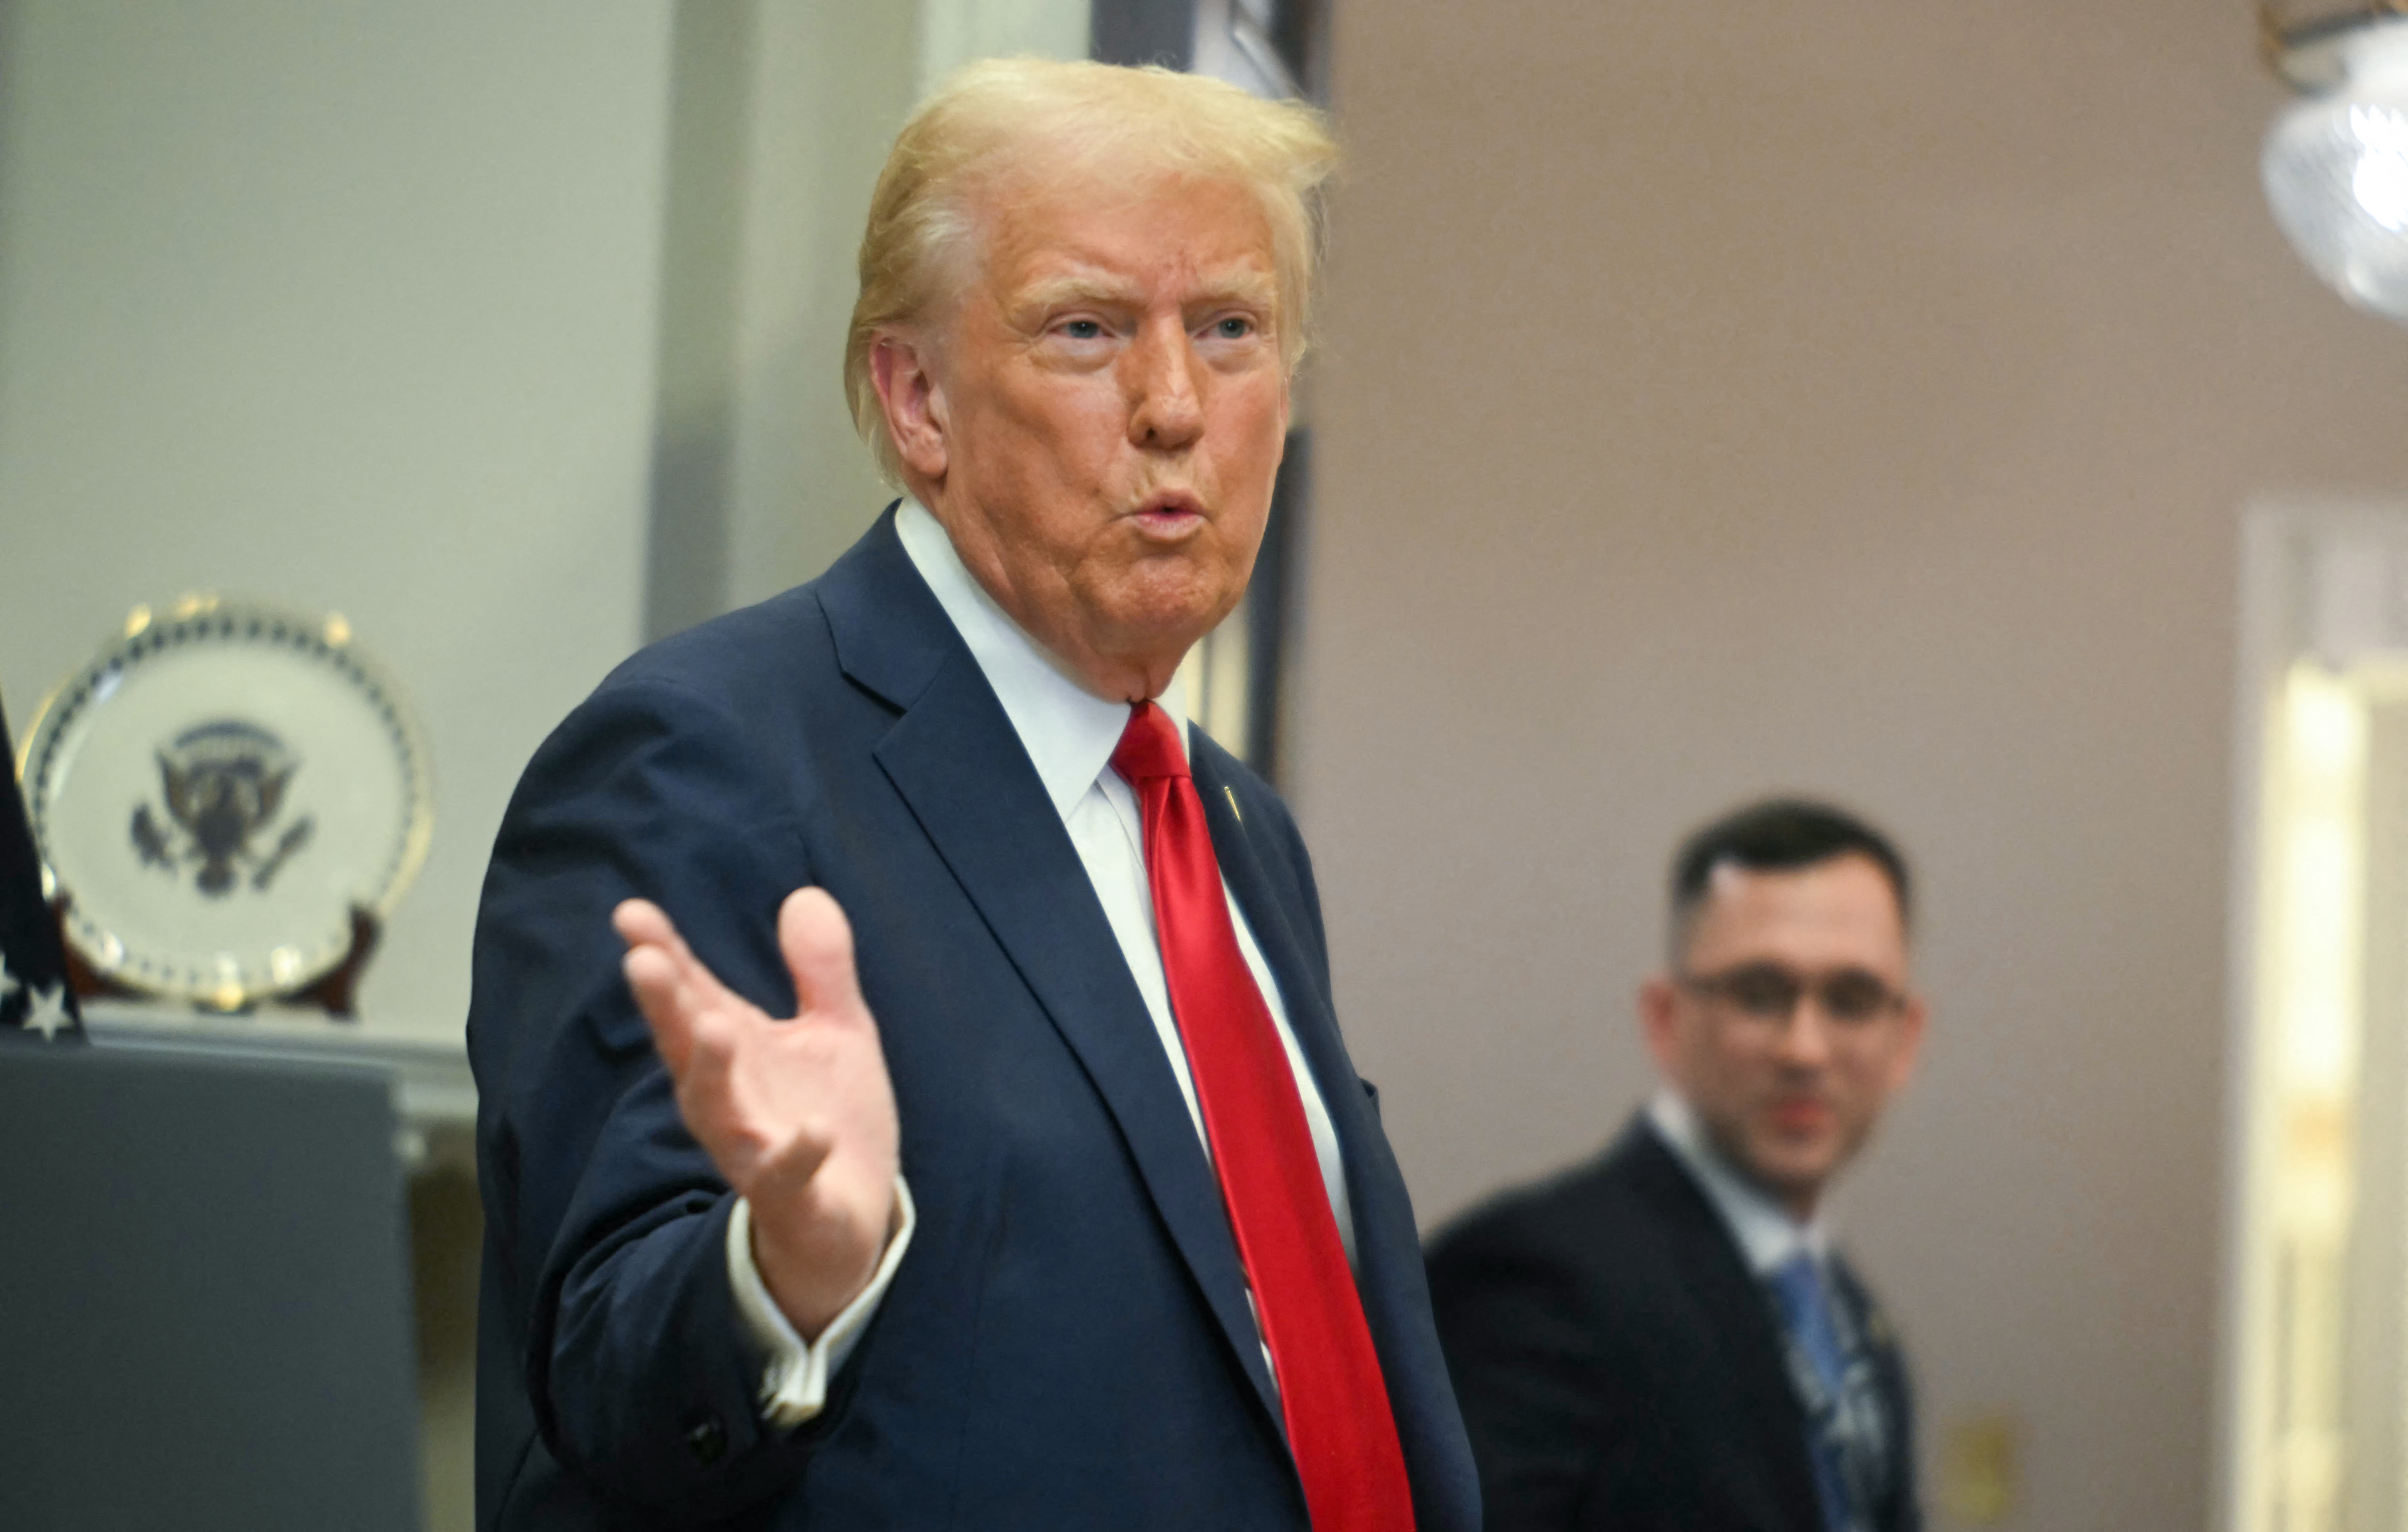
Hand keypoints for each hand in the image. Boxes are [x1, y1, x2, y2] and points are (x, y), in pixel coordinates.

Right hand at [613, 889, 900, 1338]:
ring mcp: (755, 1148)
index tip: (631, 913)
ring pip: (718, 1112)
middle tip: (643, 960)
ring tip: (714, 1025)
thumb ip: (821, 969)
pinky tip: (813, 1132)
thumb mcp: (837, 1031)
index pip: (691, 995)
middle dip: (666, 1007)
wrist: (849, 1218)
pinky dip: (796, 1154)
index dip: (662, 954)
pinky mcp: (792, 1196)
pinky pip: (787, 1178)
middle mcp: (731, 1097)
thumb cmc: (826, 1116)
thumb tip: (806, 894)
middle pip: (686, 1047)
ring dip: (711, 1071)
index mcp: (738, 1050)